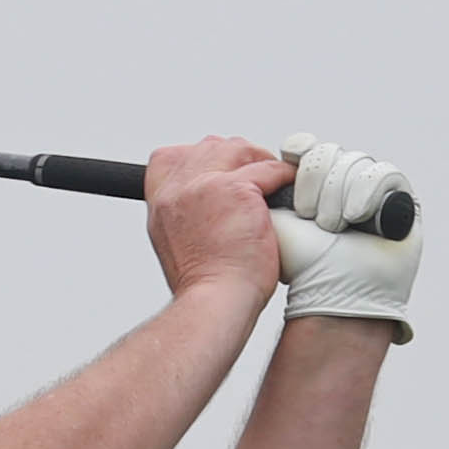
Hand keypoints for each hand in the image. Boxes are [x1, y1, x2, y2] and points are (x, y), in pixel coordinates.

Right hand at [139, 135, 287, 306]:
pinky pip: (268, 169)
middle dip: (236, 157)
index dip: (198, 159)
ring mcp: (205, 185)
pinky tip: (288, 189)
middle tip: (256, 177)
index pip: (169, 157)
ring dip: (259, 162)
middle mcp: (177, 189)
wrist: (215, 302)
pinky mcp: (237, 191)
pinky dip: (282, 176)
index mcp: (160, 202)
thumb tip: (209, 203)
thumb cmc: (205, 283)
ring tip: (272, 182)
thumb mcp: (175, 243)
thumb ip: (186, 214)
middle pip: (208, 147)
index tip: (219, 172)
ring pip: (238, 150)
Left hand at [272, 143, 418, 336]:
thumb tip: (253, 158)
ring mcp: (374, 189)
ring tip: (332, 226)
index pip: (308, 147)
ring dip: (337, 194)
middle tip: (308, 214)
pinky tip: (356, 215)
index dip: (300, 151)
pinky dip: (366, 190)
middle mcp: (344, 181)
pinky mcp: (402, 199)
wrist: (332, 290)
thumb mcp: (273, 219)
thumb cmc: (302, 263)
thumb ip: (264, 186)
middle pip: (329, 152)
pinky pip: (384, 173)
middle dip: (315, 181)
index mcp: (314, 182)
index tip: (289, 165)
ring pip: (355, 162)